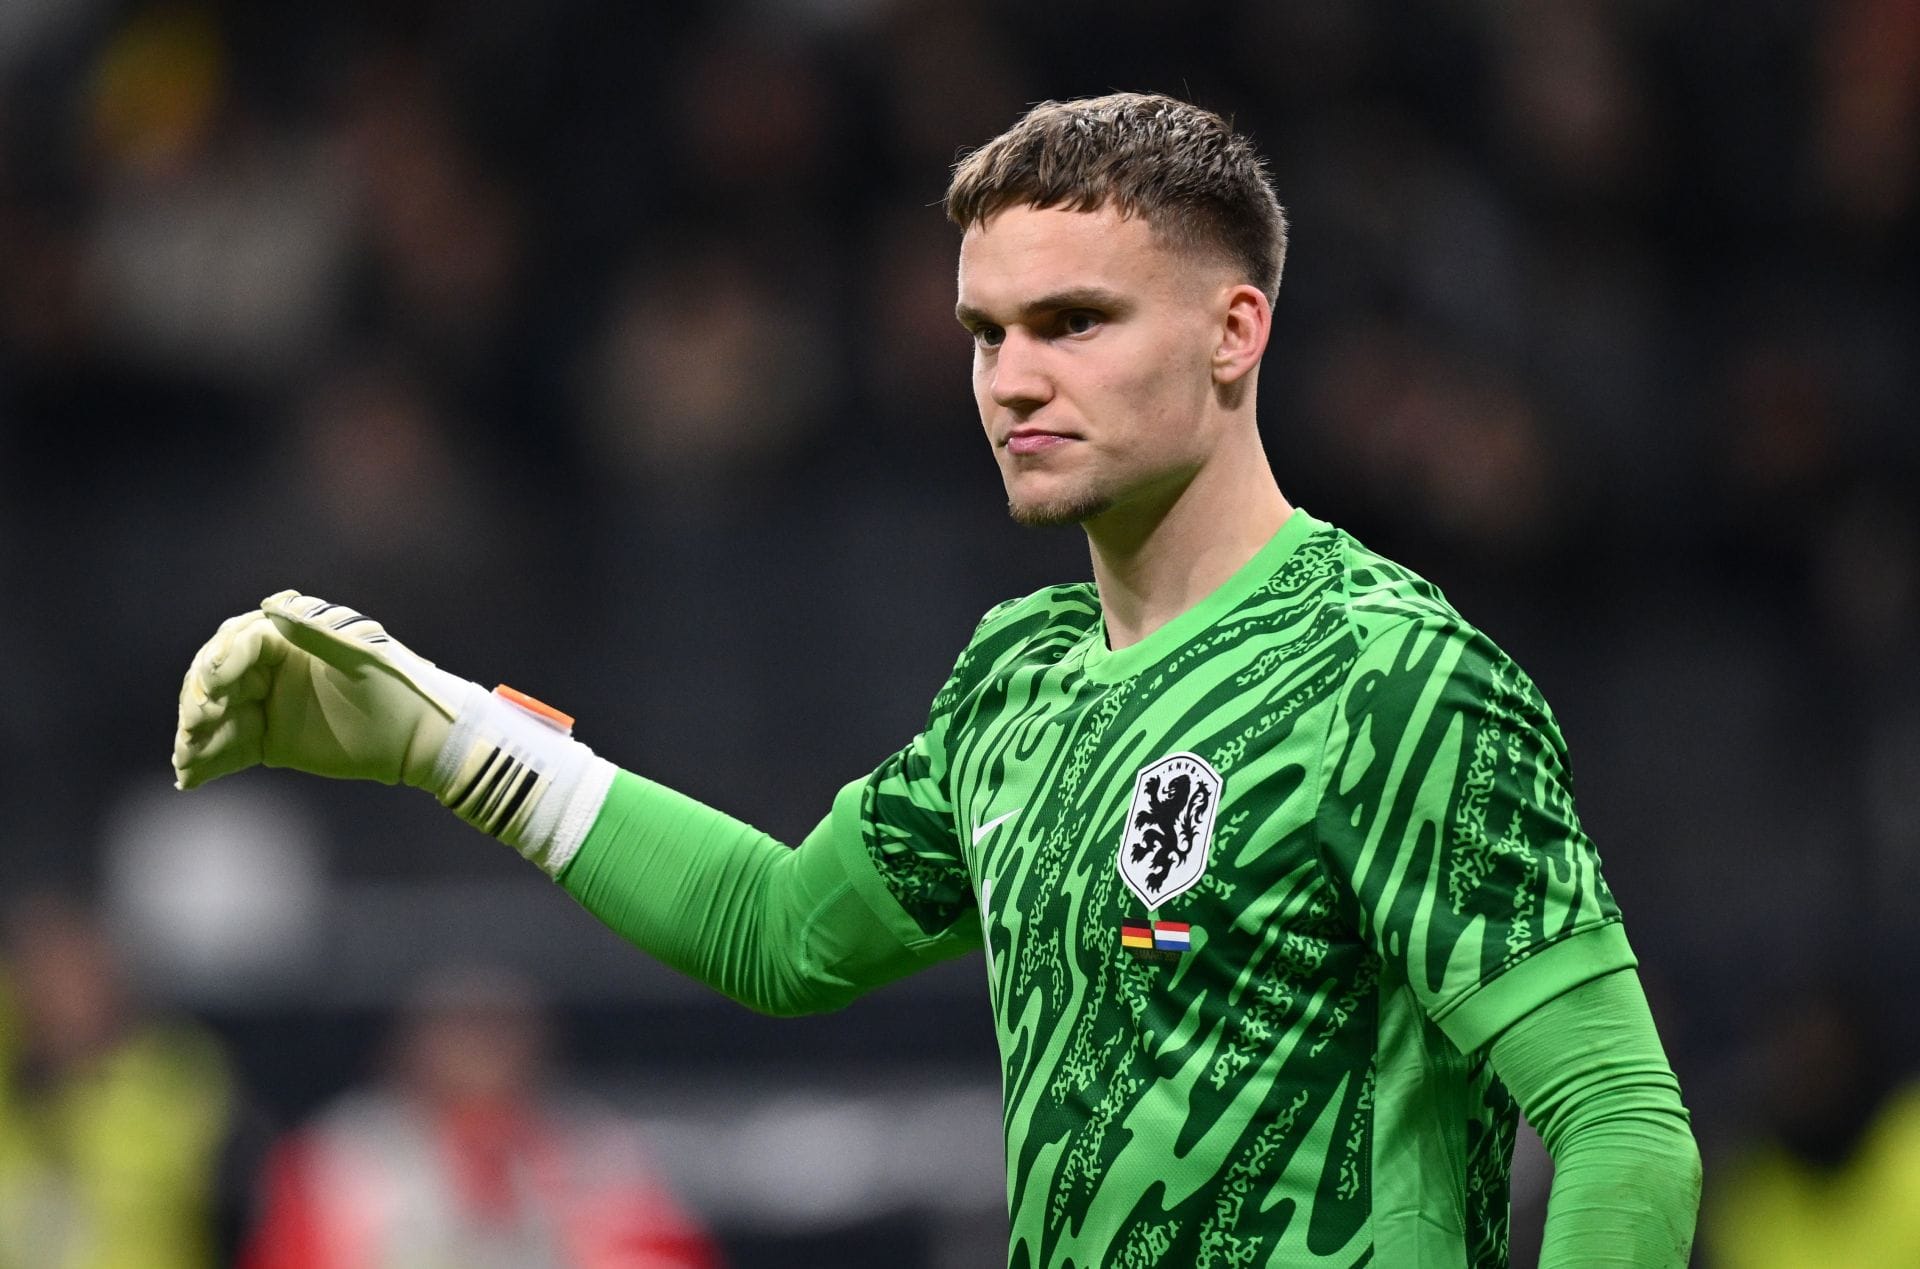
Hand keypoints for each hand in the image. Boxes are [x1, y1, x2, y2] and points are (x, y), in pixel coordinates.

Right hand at [173, 591, 477, 790]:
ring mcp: (266, 704)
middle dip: (201, 700)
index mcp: (288, 638)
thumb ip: (314, 633)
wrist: (418, 735)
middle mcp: (269, 668)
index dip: (222, 661)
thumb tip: (270, 604)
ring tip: (186, 760)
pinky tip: (191, 778)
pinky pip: (230, 747)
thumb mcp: (360, 656)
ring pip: (218, 715)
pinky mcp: (268, 739)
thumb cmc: (396, 687)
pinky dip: (210, 761)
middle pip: (216, 678)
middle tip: (197, 724)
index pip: (239, 641)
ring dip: (197, 736)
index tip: (216, 684)